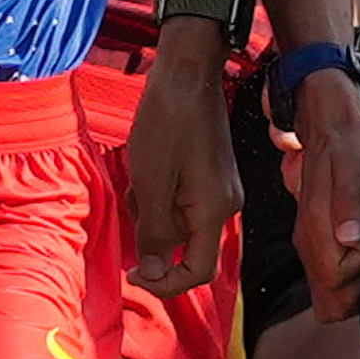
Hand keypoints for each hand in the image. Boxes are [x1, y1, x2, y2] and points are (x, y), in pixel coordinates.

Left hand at [123, 48, 237, 294]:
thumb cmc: (167, 123)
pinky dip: (161, 195)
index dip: (165, 283)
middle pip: (187, 246)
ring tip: (140, 175)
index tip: (133, 273)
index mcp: (214, 211)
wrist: (188, 75)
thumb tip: (154, 273)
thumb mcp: (150, 182)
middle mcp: (225, 206)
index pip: (198, 271)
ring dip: (153, 210)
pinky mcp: (212, 177)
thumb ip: (153, 232)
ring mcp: (220, 190)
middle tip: (134, 197)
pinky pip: (183, 203)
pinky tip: (150, 166)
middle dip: (153, 232)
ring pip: (180, 224)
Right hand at [291, 67, 359, 314]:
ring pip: (330, 295)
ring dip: (357, 281)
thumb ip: (350, 203)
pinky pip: (331, 279)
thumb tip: (348, 239)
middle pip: (331, 301)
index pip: (336, 285)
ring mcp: (310, 241)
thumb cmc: (348, 140)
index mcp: (316, 226)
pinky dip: (353, 275)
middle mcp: (308, 239)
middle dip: (359, 288)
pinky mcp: (317, 240)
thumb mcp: (357, 164)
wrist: (330, 120)